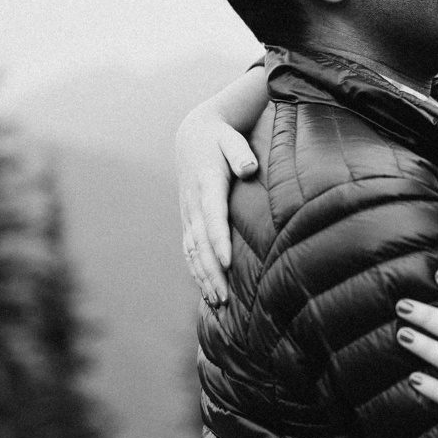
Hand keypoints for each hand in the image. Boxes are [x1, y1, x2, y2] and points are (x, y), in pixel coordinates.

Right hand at [174, 102, 257, 305]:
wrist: (193, 134)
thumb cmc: (221, 137)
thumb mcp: (231, 138)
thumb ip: (240, 152)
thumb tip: (250, 168)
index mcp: (207, 183)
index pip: (213, 217)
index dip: (219, 241)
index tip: (228, 264)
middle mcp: (194, 203)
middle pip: (201, 243)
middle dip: (212, 272)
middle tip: (225, 298)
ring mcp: (188, 213)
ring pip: (193, 251)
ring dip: (204, 277)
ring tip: (218, 302)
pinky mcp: (188, 219)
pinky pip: (190, 249)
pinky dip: (196, 270)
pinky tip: (206, 290)